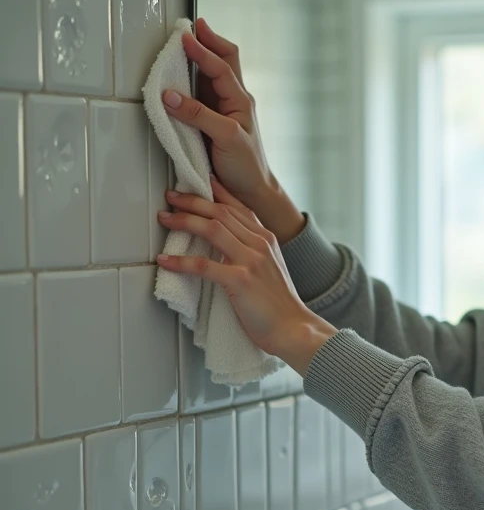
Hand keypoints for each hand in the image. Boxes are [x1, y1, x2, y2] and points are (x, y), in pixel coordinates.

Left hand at [157, 174, 337, 374]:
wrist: (293, 327)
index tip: (197, 182)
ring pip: (212, 229)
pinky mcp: (240, 281)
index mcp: (267, 239)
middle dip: (192, 201)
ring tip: (164, 218)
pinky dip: (180, 262)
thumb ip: (251, 250)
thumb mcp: (269, 267)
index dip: (216, 192)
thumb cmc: (279, 303)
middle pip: (221, 212)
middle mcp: (260, 244)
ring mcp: (251, 261)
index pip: (239, 206)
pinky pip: (203, 266)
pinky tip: (164, 260)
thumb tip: (226, 242)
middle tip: (171, 196)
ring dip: (184, 221)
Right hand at [160, 17, 276, 205]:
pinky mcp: (211, 118)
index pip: (220, 67)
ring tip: (183, 41)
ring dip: (200, 55)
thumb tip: (170, 95)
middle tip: (189, 26)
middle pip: (224, 59)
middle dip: (208, 40)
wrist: (252, 189)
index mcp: (240, 100)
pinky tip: (179, 73)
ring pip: (212, 73)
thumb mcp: (226, 138)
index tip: (184, 36)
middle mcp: (233, 99)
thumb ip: (199, 115)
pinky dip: (190, 77)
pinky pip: (200, 91)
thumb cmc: (246, 166)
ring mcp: (222, 107)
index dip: (203, 50)